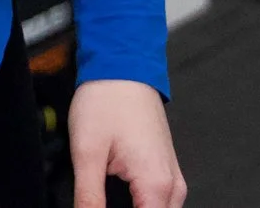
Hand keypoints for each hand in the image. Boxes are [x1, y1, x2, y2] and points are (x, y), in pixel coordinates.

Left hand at [69, 79, 184, 207]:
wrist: (123, 65)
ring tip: (103, 198)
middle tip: (97, 201)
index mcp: (156, 185)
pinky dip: (140, 205)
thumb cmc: (107, 100)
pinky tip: (114, 198)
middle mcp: (172, 186)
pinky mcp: (165, 171)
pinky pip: (158, 203)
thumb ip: (89, 198)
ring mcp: (172, 178)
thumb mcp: (86, 152)